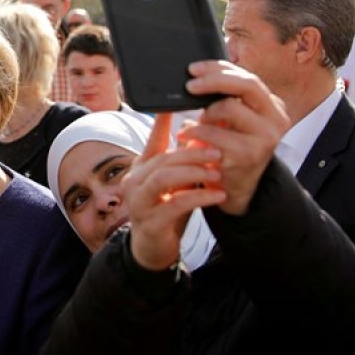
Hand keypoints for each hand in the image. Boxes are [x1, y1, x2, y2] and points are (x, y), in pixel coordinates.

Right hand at [123, 113, 225, 270]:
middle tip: (218, 151)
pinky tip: (218, 195)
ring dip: (193, 171)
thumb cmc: (167, 210)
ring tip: (217, 170)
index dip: (162, 122)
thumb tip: (204, 133)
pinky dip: (199, 197)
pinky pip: (175, 203)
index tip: (177, 105)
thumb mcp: (177, 182)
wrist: (154, 249)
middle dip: (193, 153)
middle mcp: (135, 182)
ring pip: (164, 177)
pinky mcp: (150, 221)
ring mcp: (139, 202)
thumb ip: (185, 161)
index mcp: (142, 168)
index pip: (153, 140)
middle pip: (163, 159)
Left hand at [181, 60, 289, 215]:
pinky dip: (195, 133)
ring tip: (194, 122)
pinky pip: (214, 134)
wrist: (236, 187)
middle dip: (213, 81)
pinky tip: (185, 136)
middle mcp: (275, 119)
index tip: (194, 69)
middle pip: (245, 85)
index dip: (219, 69)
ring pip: (229, 107)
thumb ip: (224, 99)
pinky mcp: (248, 155)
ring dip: (205, 112)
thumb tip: (197, 76)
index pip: (248, 77)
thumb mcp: (232, 120)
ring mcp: (265, 138)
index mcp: (272, 106)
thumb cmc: (230, 147)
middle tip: (190, 85)